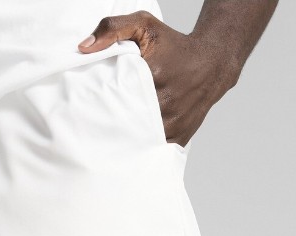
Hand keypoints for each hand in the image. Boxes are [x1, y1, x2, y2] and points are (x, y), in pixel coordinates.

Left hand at [79, 10, 238, 145]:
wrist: (211, 64)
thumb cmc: (175, 45)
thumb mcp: (145, 25)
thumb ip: (113, 28)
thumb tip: (84, 47)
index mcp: (153, 75)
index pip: (118, 96)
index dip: (103, 104)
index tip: (92, 107)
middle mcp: (166, 102)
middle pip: (128, 122)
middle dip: (113, 124)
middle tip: (96, 126)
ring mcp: (174, 124)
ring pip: (141, 140)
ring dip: (127, 140)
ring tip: (113, 137)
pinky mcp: (179, 138)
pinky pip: (155, 149)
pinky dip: (144, 148)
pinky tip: (132, 144)